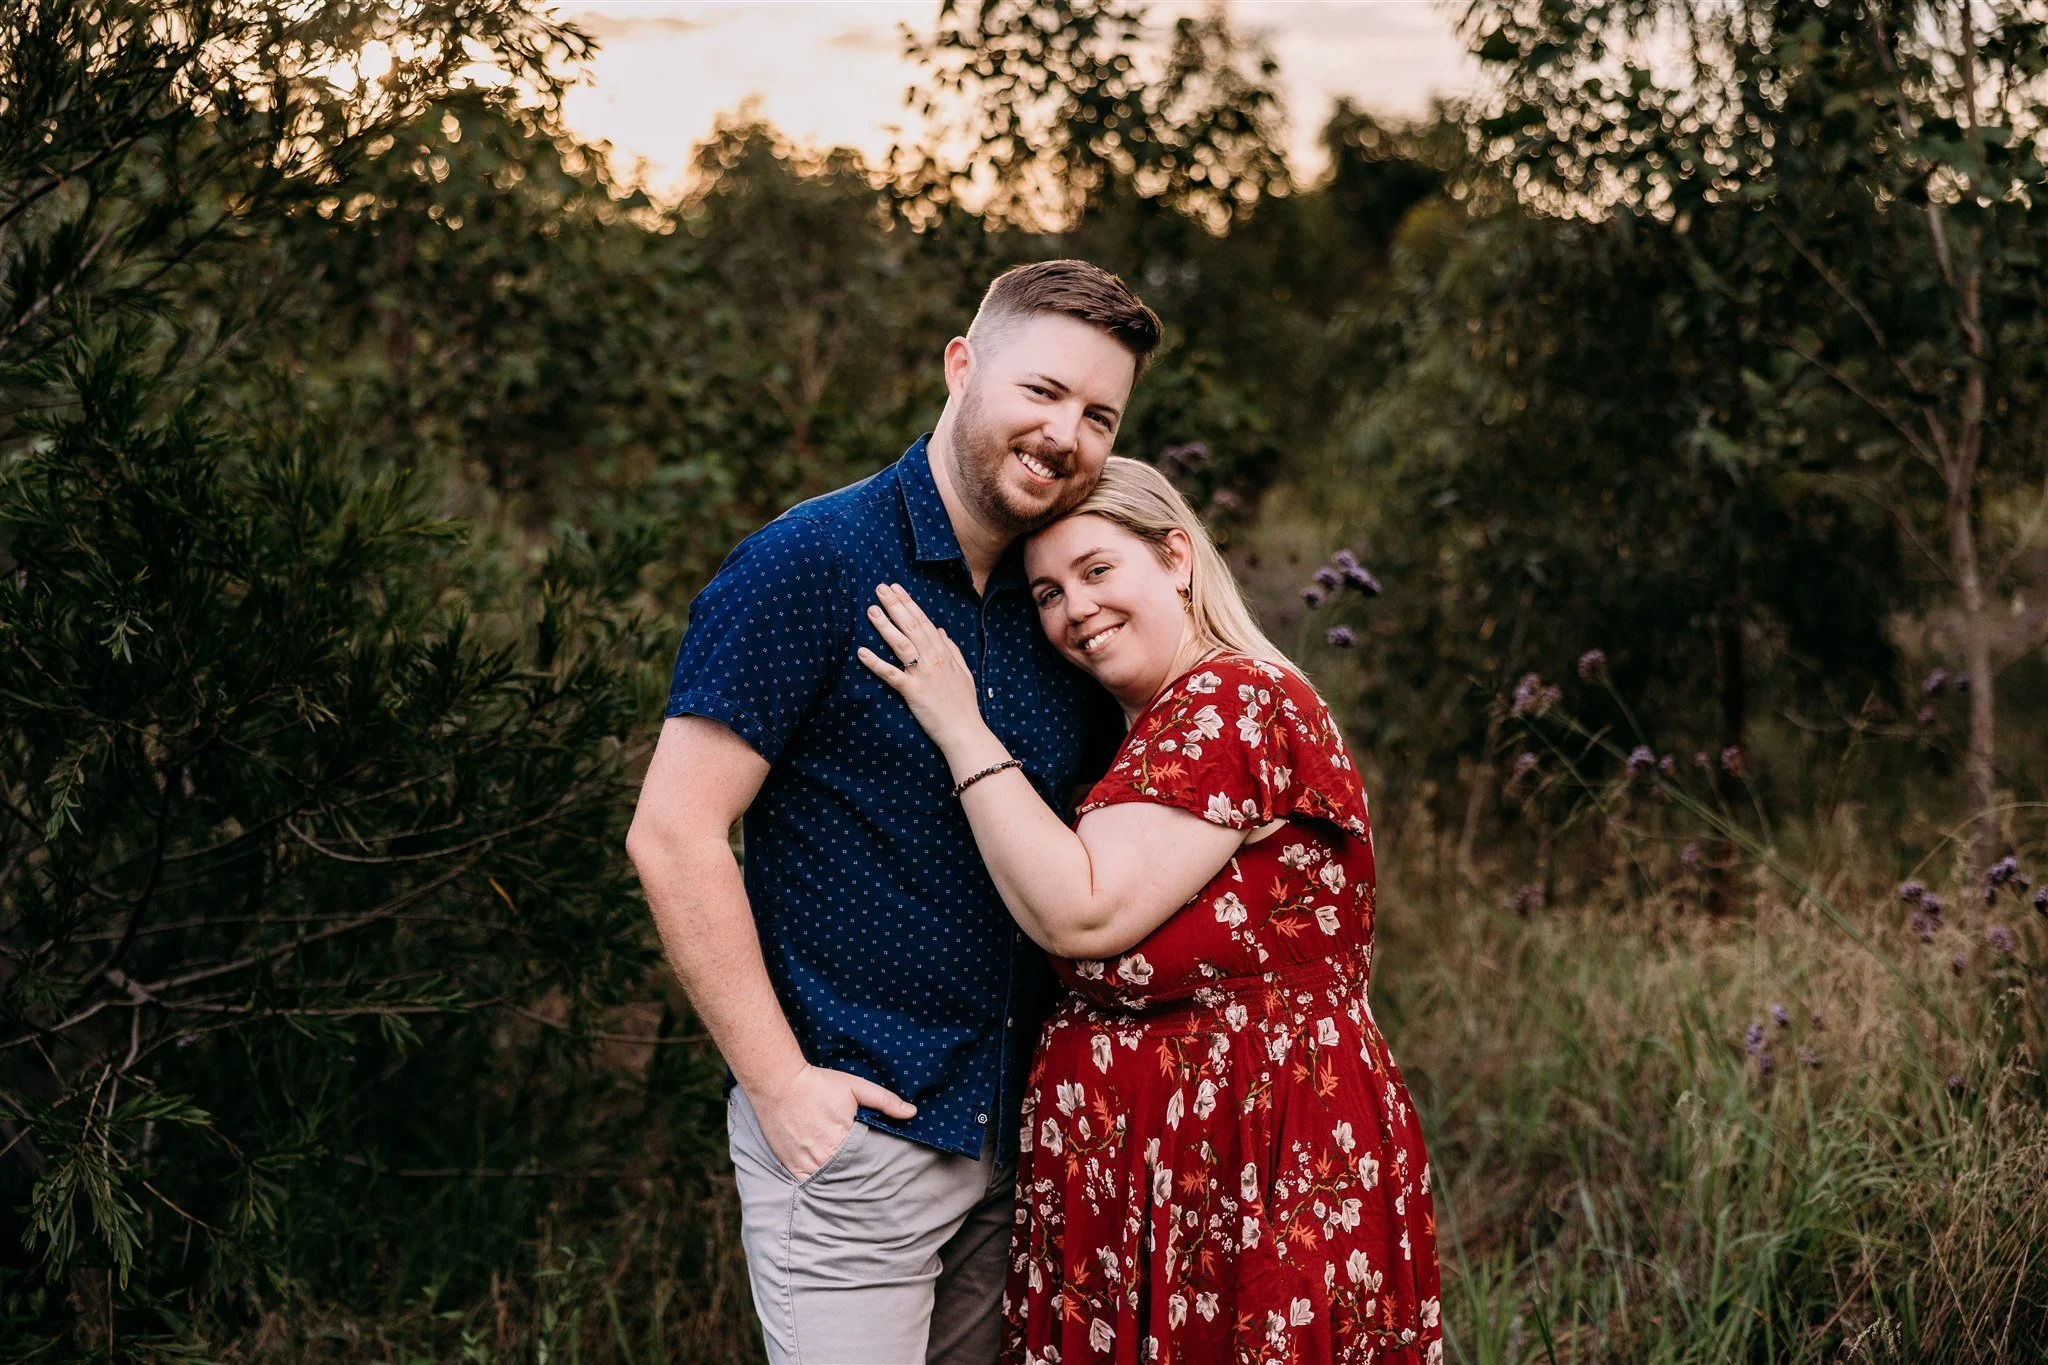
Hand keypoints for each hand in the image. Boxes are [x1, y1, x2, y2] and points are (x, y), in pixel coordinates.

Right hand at [750, 1063, 916, 1180]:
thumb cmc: (819, 1084)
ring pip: (830, 1184)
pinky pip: (809, 1185)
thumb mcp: (855, 1087)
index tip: (887, 1174)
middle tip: (877, 1191)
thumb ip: (884, 1101)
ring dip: (842, 1185)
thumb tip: (912, 1112)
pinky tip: (830, 1189)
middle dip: (862, 1180)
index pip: (869, 1162)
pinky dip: (820, 1187)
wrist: (778, 1083)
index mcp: (845, 1138)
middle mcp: (825, 1155)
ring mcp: (806, 1163)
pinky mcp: (791, 1165)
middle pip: (851, 1177)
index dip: (878, 1169)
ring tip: (855, 1193)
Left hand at [857, 583, 987, 753]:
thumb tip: (941, 631)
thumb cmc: (963, 705)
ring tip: (871, 610)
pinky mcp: (913, 692)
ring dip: (885, 626)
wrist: (965, 731)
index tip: (897, 589)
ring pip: (901, 645)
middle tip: (880, 588)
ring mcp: (923, 675)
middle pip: (911, 627)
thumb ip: (952, 650)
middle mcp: (933, 660)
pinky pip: (891, 675)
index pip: (923, 622)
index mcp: (943, 654)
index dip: (909, 604)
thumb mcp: (963, 672)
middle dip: (895, 606)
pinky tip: (862, 652)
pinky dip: (876, 663)